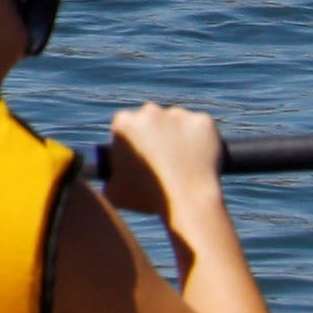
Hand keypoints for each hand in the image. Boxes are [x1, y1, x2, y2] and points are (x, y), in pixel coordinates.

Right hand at [98, 102, 224, 216]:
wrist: (188, 201)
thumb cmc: (148, 198)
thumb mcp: (113, 191)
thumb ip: (108, 177)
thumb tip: (108, 178)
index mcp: (123, 122)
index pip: (126, 125)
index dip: (133, 141)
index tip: (141, 157)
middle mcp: (149, 111)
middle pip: (152, 119)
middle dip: (156, 134)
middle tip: (164, 160)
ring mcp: (179, 114)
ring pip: (178, 122)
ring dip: (179, 135)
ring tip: (185, 162)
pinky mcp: (204, 121)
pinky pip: (202, 127)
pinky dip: (203, 138)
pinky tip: (201, 158)